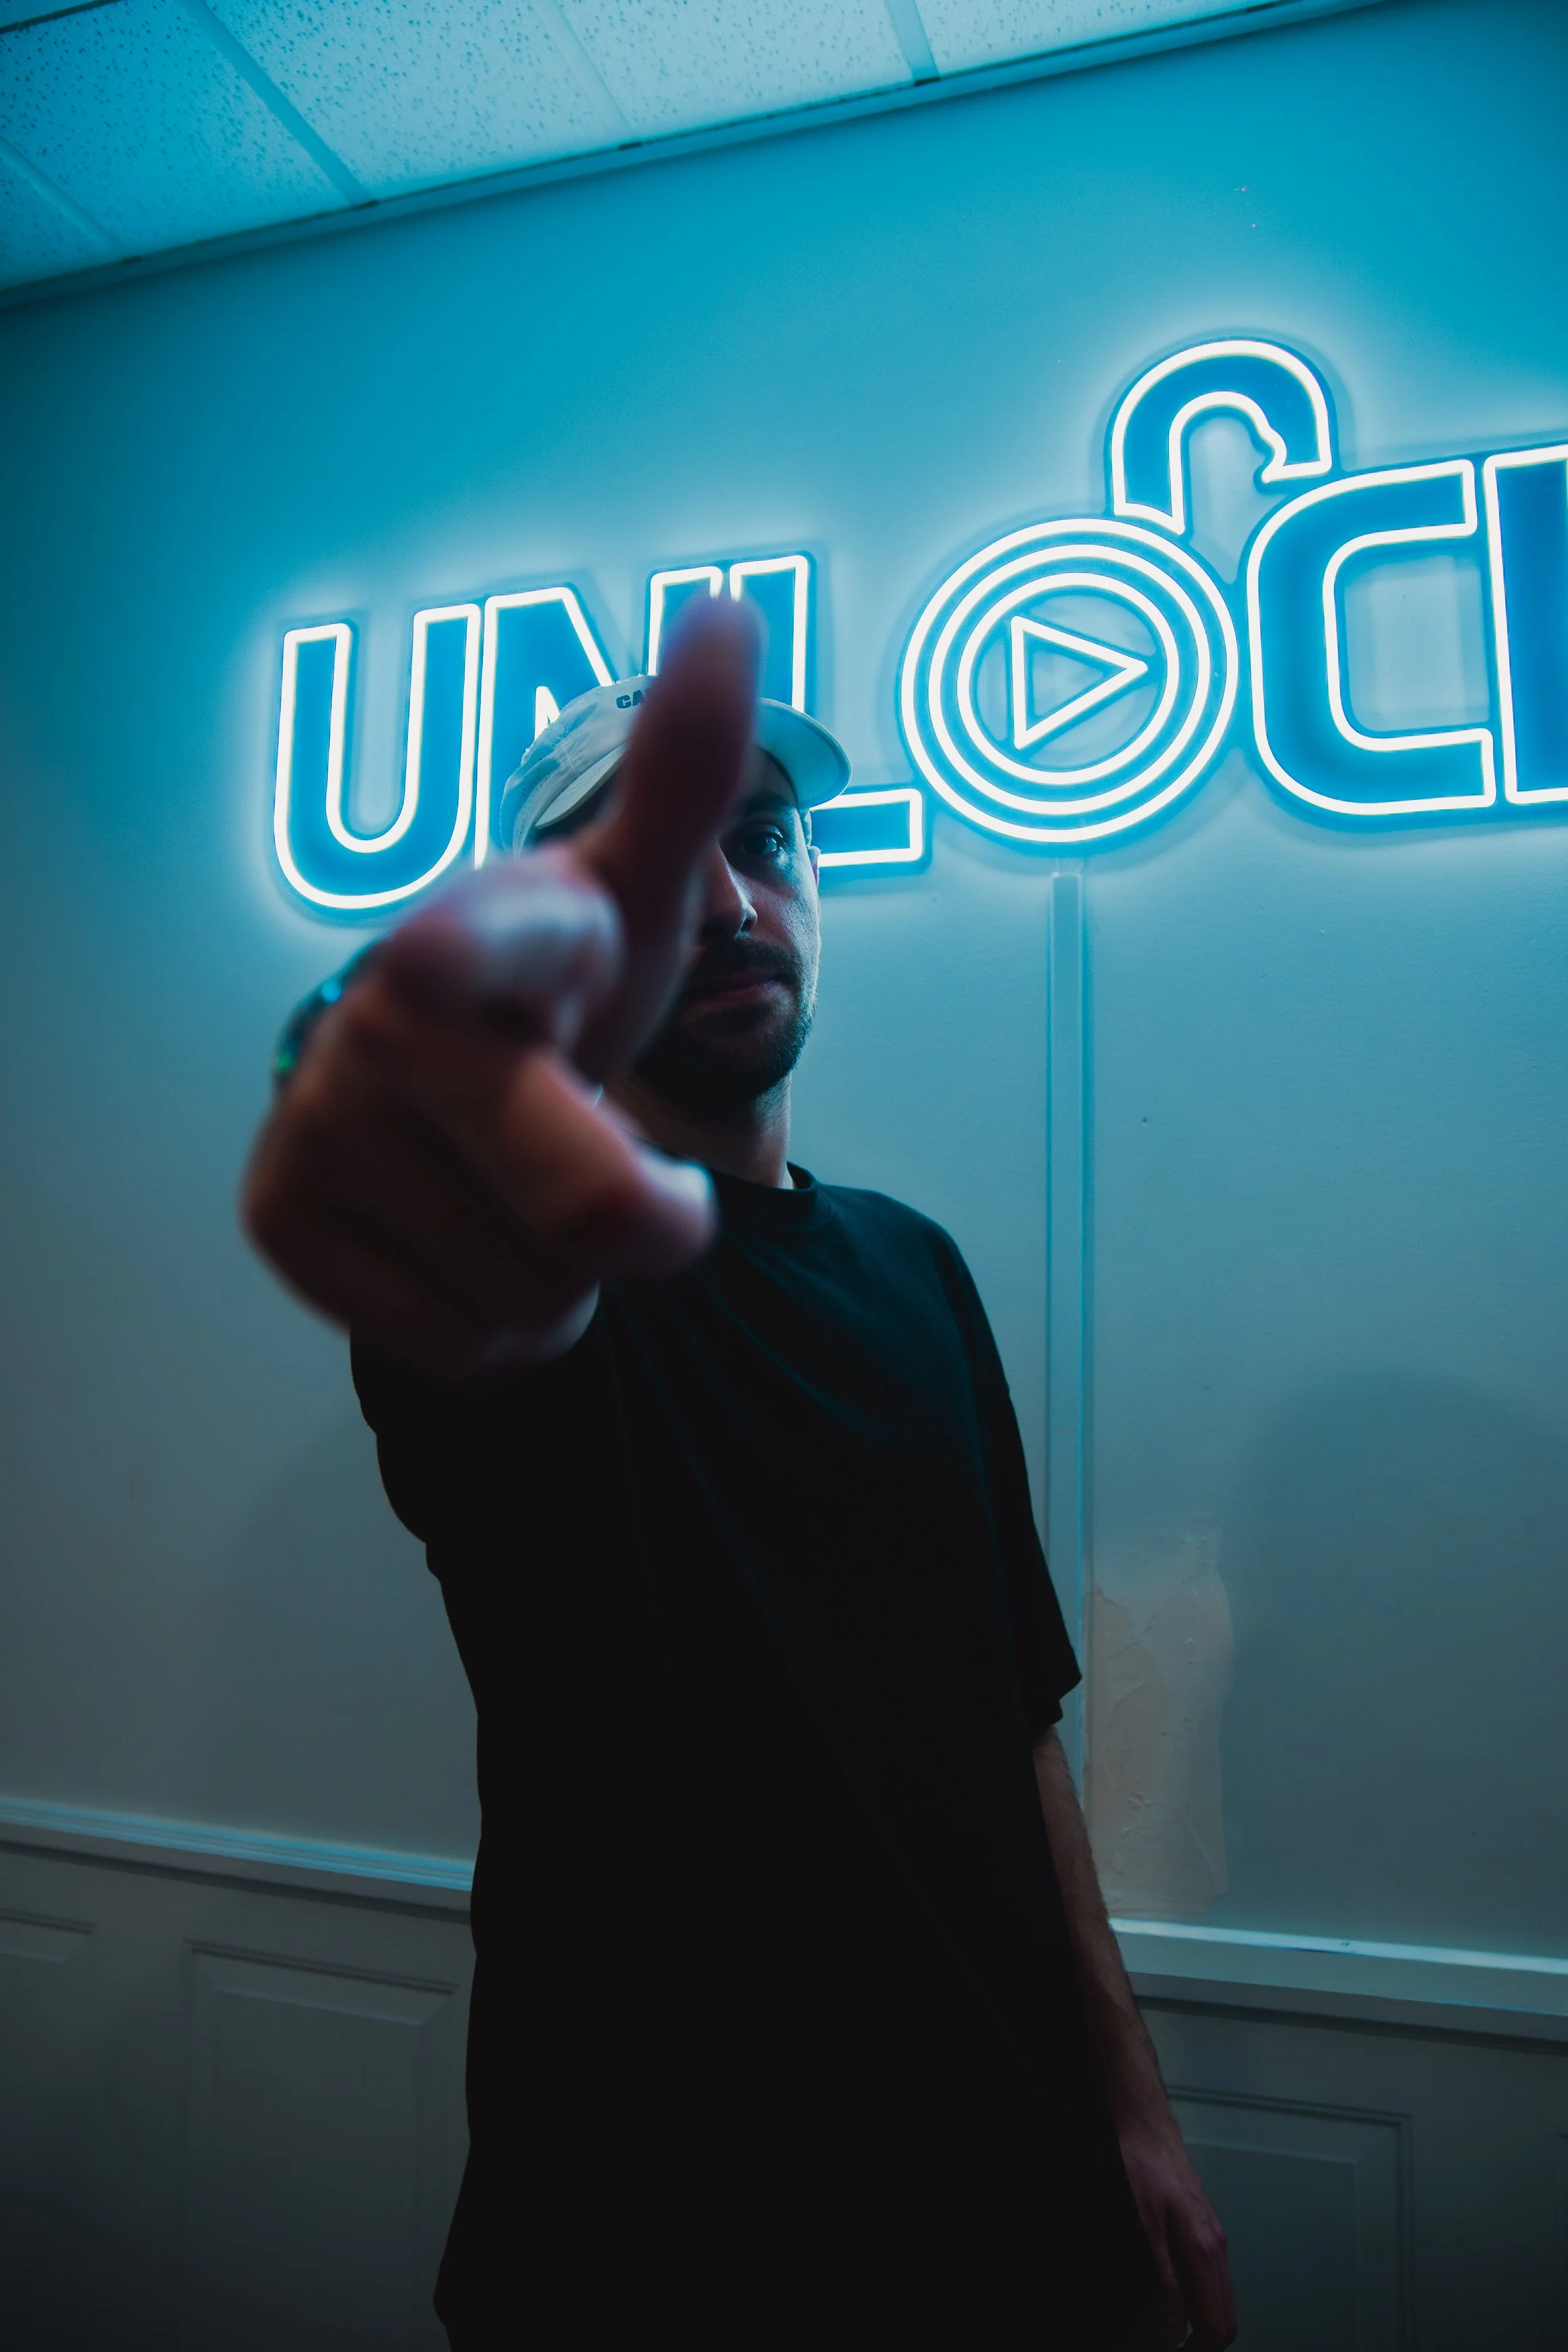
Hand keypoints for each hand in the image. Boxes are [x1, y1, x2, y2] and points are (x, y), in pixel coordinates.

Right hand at [243, 601, 758, 1373]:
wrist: (440, 1087)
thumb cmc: (566, 986)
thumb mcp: (642, 896)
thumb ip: (686, 774)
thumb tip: (732, 611)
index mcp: (486, 935)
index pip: (474, 946)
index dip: (466, 959)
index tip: (441, 962)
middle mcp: (380, 1020)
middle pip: (585, 1208)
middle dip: (637, 1220)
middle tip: (630, 1186)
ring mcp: (314, 1124)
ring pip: (529, 1295)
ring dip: (559, 1273)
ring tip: (523, 1190)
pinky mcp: (278, 1221)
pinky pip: (461, 1345)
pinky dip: (496, 1323)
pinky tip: (470, 1238)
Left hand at [1117, 2112, 1235, 2349]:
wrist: (1145, 2120)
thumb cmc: (1139, 2165)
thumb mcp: (1142, 2225)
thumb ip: (1165, 2278)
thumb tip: (1176, 2324)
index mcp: (1205, 2250)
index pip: (1220, 2325)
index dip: (1201, 2350)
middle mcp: (1217, 2245)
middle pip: (1227, 2317)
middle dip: (1205, 2342)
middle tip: (1174, 2348)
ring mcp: (1214, 2234)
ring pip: (1221, 2297)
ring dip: (1204, 2322)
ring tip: (1172, 2332)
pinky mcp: (1204, 2225)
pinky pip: (1213, 2275)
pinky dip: (1202, 2298)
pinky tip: (1176, 2298)